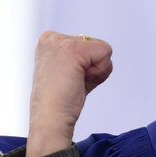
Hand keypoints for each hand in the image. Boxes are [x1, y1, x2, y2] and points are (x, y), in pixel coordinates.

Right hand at [26, 31, 112, 156]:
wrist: (50, 119)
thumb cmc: (60, 102)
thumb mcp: (71, 73)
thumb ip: (86, 61)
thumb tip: (107, 60)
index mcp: (48, 41)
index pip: (86, 44)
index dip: (84, 66)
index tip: (68, 79)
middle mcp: (51, 37)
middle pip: (94, 45)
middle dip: (91, 68)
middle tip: (72, 83)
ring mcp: (60, 42)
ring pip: (102, 50)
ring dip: (95, 71)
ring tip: (75, 83)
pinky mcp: (73, 49)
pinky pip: (105, 53)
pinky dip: (99, 73)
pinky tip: (79, 82)